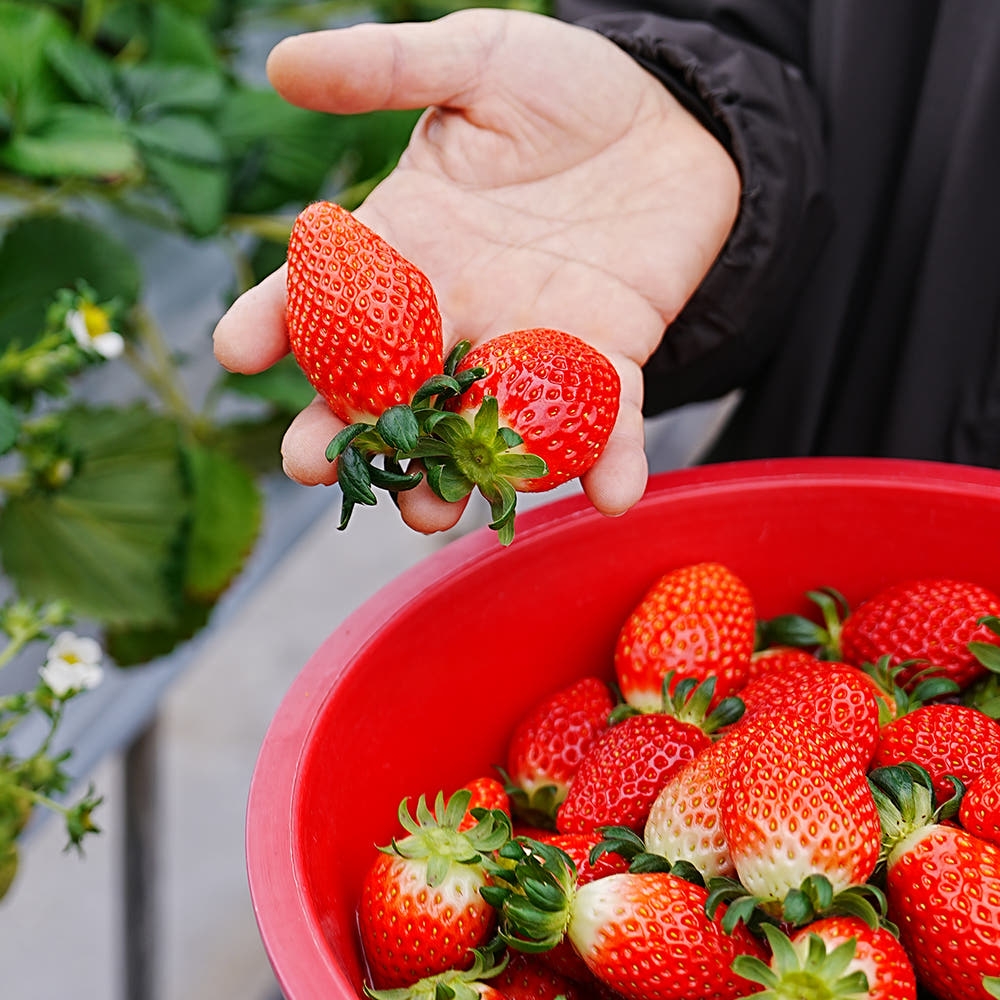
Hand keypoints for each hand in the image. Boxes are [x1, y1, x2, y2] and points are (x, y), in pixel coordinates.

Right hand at [213, 8, 739, 532]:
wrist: (670, 116)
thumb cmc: (564, 88)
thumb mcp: (476, 61)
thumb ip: (390, 69)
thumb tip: (281, 63)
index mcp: (415, 245)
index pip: (331, 291)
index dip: (277, 317)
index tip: (235, 350)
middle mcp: (462, 308)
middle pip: (391, 384)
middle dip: (349, 428)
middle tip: (312, 465)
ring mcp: (534, 339)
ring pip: (481, 420)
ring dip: (454, 474)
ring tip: (427, 516)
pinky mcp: (613, 352)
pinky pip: (611, 413)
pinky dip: (613, 455)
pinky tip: (612, 494)